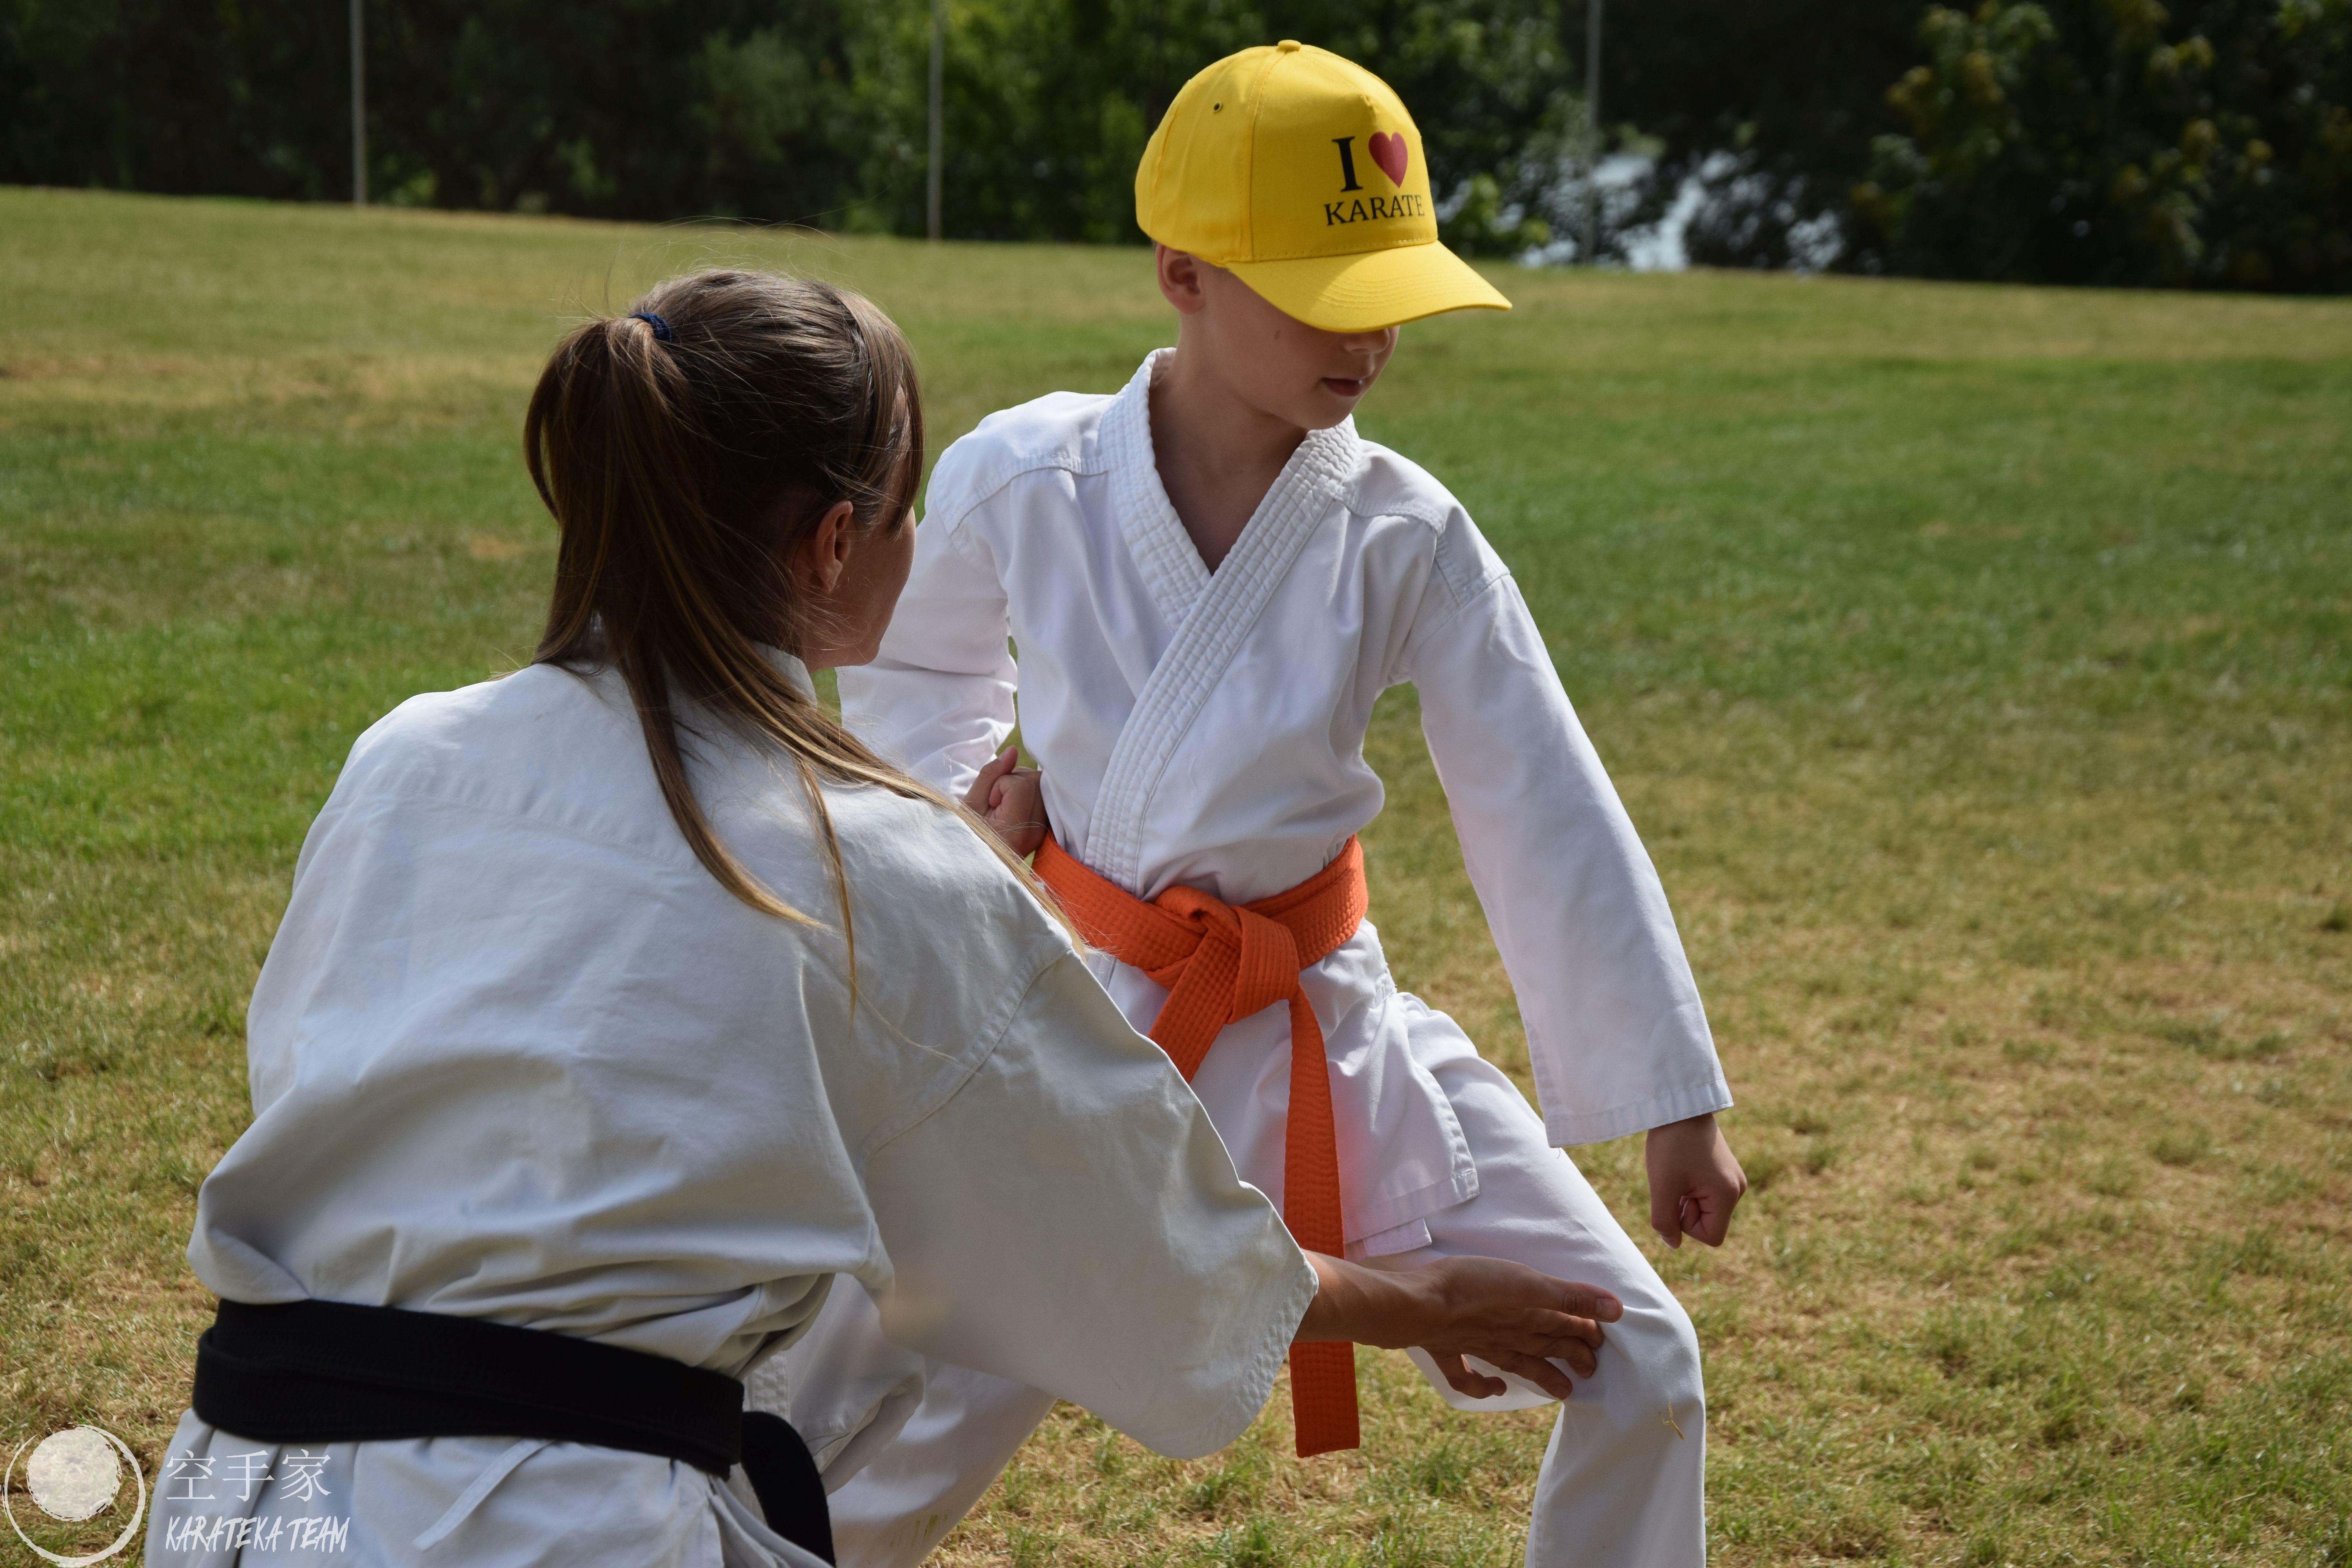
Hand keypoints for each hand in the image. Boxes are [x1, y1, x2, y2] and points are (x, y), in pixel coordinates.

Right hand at [961, 745, 1048, 856]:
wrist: (974, 865)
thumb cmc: (967, 835)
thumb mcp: (971, 805)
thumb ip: (990, 775)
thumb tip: (1012, 751)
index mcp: (1016, 828)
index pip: (1022, 785)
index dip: (1002, 784)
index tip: (991, 802)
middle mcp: (1035, 830)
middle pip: (1036, 782)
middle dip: (1014, 780)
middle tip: (996, 801)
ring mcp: (1043, 830)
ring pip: (1041, 786)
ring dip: (1021, 786)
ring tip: (1003, 805)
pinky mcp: (1045, 828)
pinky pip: (1043, 797)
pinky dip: (1028, 794)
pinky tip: (1013, 806)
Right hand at [1297, 1252, 1620, 1401]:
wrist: (1412, 1305)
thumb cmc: (1468, 1287)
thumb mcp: (1525, 1283)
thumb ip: (1569, 1295)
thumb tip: (1617, 1310)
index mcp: (1524, 1319)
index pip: (1563, 1328)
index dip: (1585, 1333)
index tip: (1603, 1341)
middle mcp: (1504, 1335)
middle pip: (1543, 1347)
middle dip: (1568, 1356)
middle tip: (1590, 1369)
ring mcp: (1474, 1344)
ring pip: (1513, 1362)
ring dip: (1537, 1374)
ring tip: (1558, 1390)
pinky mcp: (1445, 1347)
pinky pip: (1465, 1373)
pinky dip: (1481, 1385)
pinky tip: (1493, 1390)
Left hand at [1645, 1111, 1745, 1248]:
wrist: (1679, 1106)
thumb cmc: (1671, 1145)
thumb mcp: (1662, 1186)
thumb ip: (1665, 1221)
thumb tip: (1673, 1244)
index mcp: (1728, 1195)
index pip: (1711, 1237)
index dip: (1687, 1225)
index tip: (1677, 1197)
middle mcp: (1738, 1189)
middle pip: (1709, 1223)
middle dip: (1686, 1210)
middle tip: (1675, 1180)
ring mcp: (1733, 1178)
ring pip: (1705, 1208)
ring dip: (1686, 1197)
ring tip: (1678, 1170)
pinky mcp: (1724, 1170)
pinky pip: (1706, 1194)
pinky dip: (1690, 1187)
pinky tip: (1682, 1166)